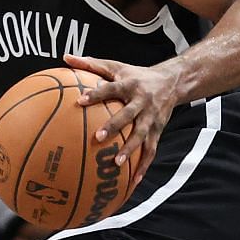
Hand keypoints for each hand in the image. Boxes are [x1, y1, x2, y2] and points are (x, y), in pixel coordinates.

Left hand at [67, 54, 179, 169]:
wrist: (173, 82)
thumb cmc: (136, 75)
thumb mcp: (116, 66)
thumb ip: (91, 64)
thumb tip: (66, 57)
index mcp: (130, 85)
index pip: (111, 88)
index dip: (96, 93)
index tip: (80, 100)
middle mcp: (142, 101)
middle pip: (128, 114)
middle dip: (114, 126)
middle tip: (97, 137)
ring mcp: (151, 118)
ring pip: (141, 135)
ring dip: (130, 150)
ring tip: (117, 163)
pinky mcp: (158, 131)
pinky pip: (151, 151)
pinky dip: (144, 166)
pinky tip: (133, 181)